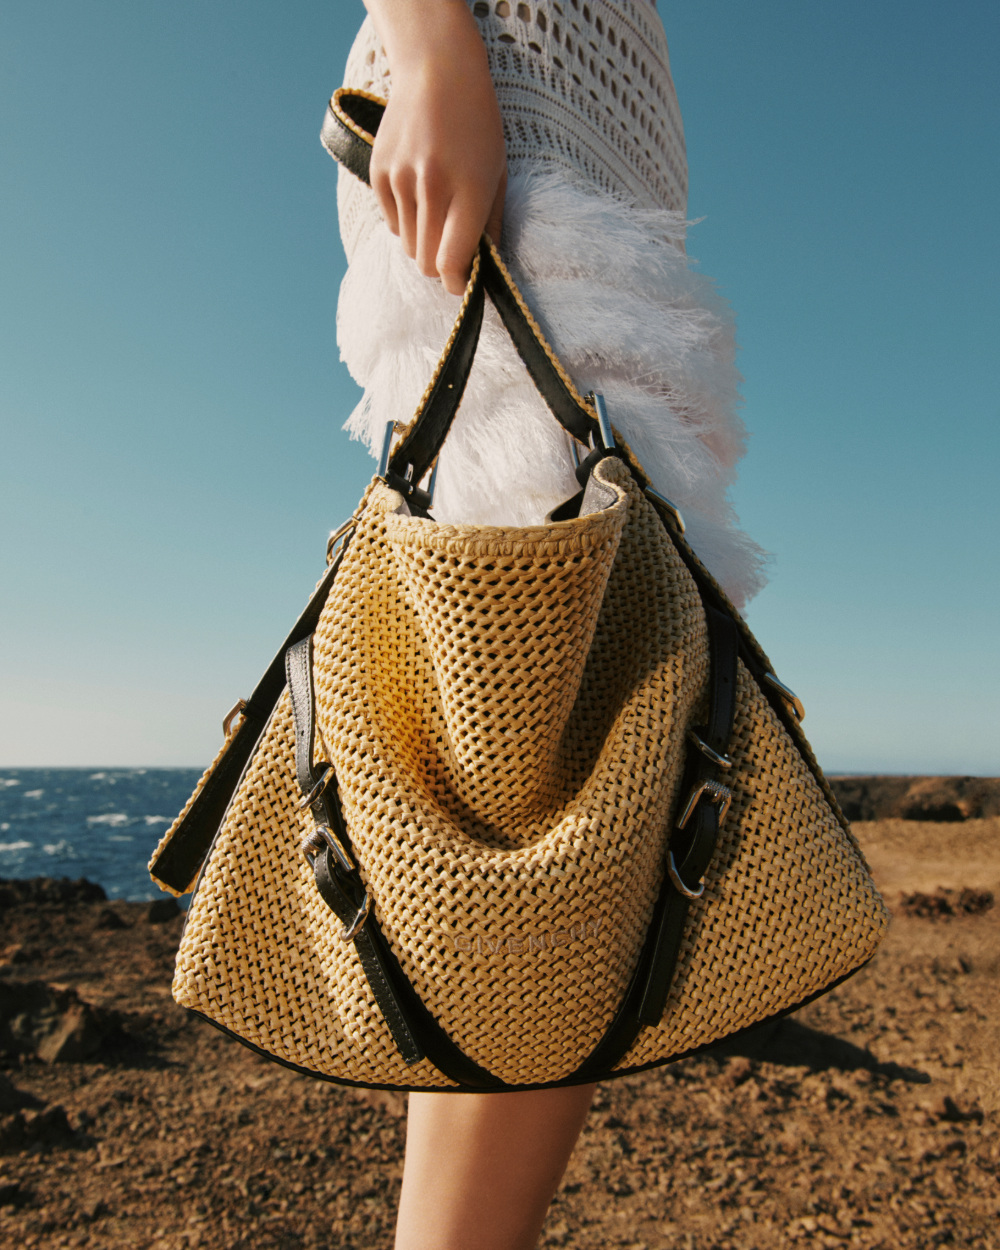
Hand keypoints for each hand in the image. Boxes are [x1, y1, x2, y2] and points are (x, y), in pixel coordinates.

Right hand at [365, 0, 506, 294]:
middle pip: (426, 262)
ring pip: (408, 246)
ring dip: (423, 242)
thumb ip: (491, 224)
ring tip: (438, 214)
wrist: (436, 71)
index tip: (462, 283)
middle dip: (440, 266)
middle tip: (453, 252)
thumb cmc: (477, 124)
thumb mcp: (497, 171)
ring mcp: (401, 179)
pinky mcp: (379, 173)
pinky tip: (419, 194)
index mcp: (468, 189)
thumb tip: (484, 267)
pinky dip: (406, 222)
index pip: (451, 262)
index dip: (457, 283)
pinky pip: (392, 223)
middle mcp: (432, 187)